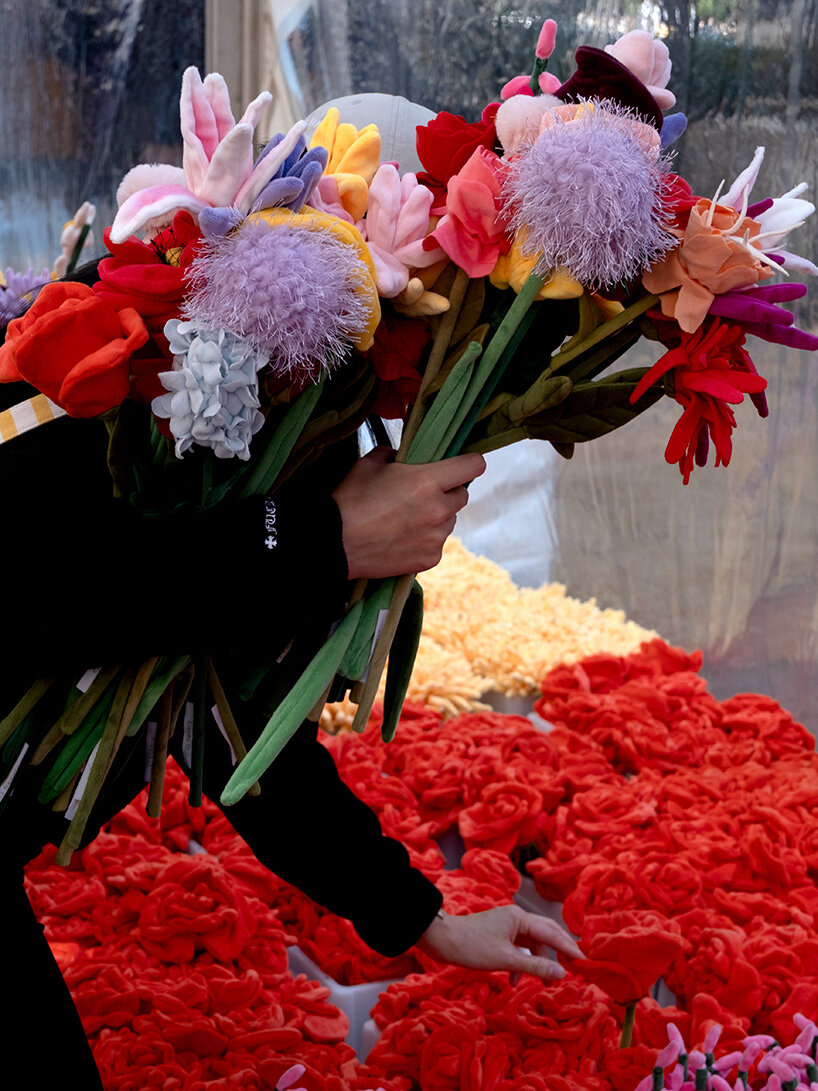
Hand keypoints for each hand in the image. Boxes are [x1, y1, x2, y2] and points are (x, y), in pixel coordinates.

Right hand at [331, 447, 485, 578]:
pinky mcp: (430, 559)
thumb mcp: (369, 463)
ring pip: (450, 521)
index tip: (463, 465)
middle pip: (462, 495)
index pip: (473, 466)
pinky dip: (426, 540)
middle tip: (422, 494)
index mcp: (428, 481)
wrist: (334, 544)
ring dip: (437, 517)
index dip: (469, 463)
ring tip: (408, 519)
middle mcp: (439, 510)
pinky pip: (437, 544)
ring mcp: (436, 537)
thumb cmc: (350, 500)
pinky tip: (403, 538)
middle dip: (447, 492)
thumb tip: (400, 457)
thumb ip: (393, 455)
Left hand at [416, 905, 582, 981]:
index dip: (569, 948)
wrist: (441, 939)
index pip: (552, 933)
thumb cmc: (472, 947)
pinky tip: (514, 981)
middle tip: (574, 969)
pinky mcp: (499, 934)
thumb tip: (562, 974)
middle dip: (558, 953)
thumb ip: (536, 967)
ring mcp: (507, 925)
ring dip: (536, 963)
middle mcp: (516, 917)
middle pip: (545, 934)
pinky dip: (520, 963)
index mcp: (520, 918)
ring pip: (531, 944)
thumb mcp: (506, 960)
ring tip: (542, 984)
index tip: (585, 961)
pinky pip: (518, 948)